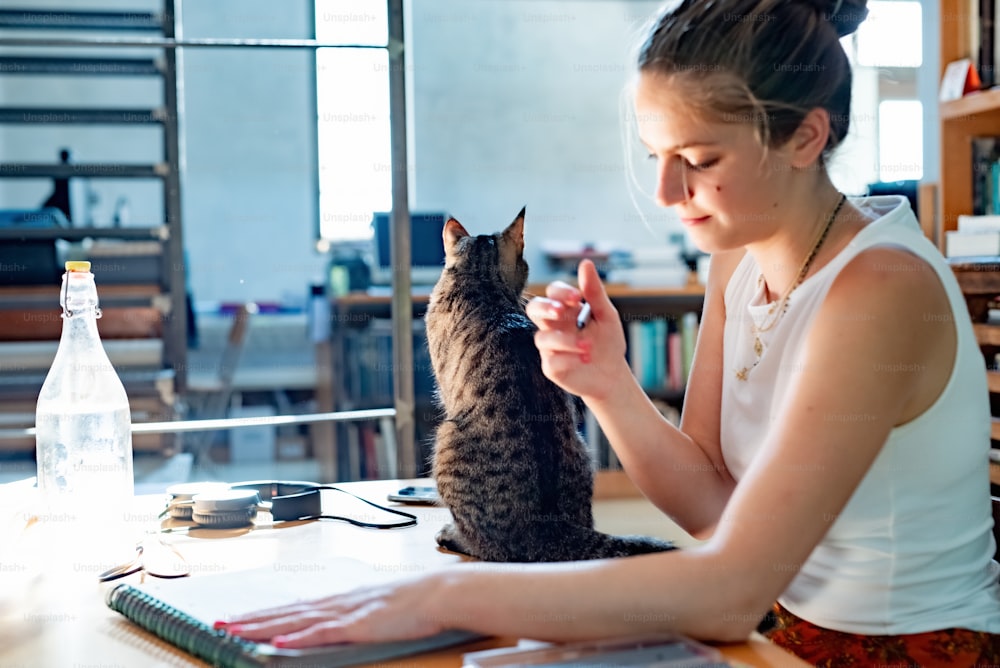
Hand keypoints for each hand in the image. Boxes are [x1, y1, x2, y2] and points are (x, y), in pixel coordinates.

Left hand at [217, 572, 445, 648]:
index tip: (236, 618)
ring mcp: (346, 612)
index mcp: (340, 600)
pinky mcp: (359, 625)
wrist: (439, 593)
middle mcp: (336, 603)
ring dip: (263, 626)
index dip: (262, 614)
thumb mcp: (375, 607)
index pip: (292, 607)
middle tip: (219, 624)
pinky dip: (299, 637)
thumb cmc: (413, 603)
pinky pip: (323, 633)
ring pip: (295, 620)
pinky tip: (278, 641)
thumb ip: (351, 616)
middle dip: (250, 619)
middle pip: (286, 612)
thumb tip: (329, 623)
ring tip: (235, 630)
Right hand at [525, 259, 628, 401]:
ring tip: (589, 348)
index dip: (560, 292)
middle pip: (533, 309)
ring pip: (543, 338)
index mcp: (566, 310)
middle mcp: (553, 326)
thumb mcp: (606, 316)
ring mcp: (550, 347)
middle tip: (560, 311)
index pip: (552, 293)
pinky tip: (584, 360)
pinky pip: (551, 361)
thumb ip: (594, 292)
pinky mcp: (551, 368)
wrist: (612, 375)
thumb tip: (585, 263)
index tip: (577, 297)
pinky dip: (568, 359)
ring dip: (566, 340)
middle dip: (544, 308)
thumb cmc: (607, 342)